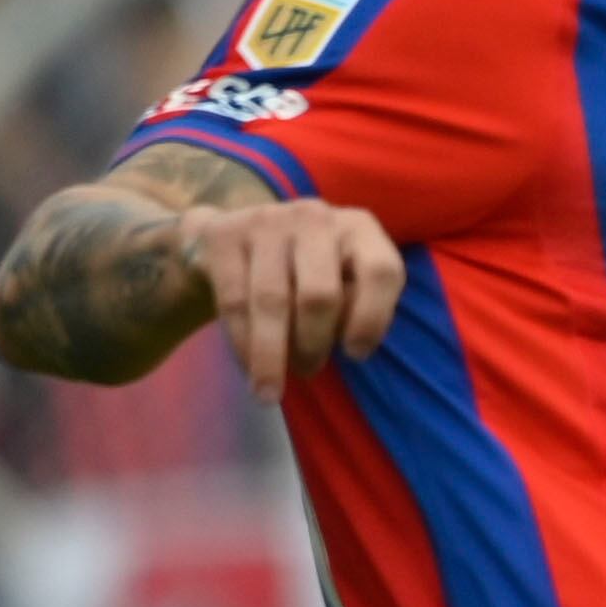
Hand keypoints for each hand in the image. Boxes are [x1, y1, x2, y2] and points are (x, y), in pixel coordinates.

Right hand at [183, 201, 404, 404]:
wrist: (234, 239)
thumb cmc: (306, 273)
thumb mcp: (343, 281)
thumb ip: (354, 306)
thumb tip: (347, 345)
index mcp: (360, 228)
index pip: (381, 272)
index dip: (372, 319)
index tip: (356, 355)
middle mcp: (316, 216)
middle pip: (320, 295)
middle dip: (314, 344)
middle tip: (309, 371)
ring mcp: (268, 221)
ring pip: (273, 303)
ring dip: (273, 355)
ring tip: (272, 390)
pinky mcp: (224, 235)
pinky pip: (235, 302)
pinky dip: (244, 344)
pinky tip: (249, 367)